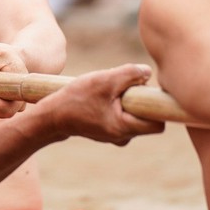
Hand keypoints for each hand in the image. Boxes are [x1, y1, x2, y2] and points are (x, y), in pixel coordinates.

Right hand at [42, 64, 164, 145]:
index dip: (158, 106)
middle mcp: (123, 136)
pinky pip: (121, 113)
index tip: (148, 91)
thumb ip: (130, 74)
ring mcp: (115, 134)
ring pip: (133, 113)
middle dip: (139, 98)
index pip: (158, 124)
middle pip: (146, 116)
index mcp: (125, 128)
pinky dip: (116, 102)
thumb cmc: (76, 98)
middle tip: (122, 86)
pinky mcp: (107, 128)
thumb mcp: (104, 81)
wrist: (51, 115)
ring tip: (107, 90)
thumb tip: (148, 72)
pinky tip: (101, 96)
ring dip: (126, 98)